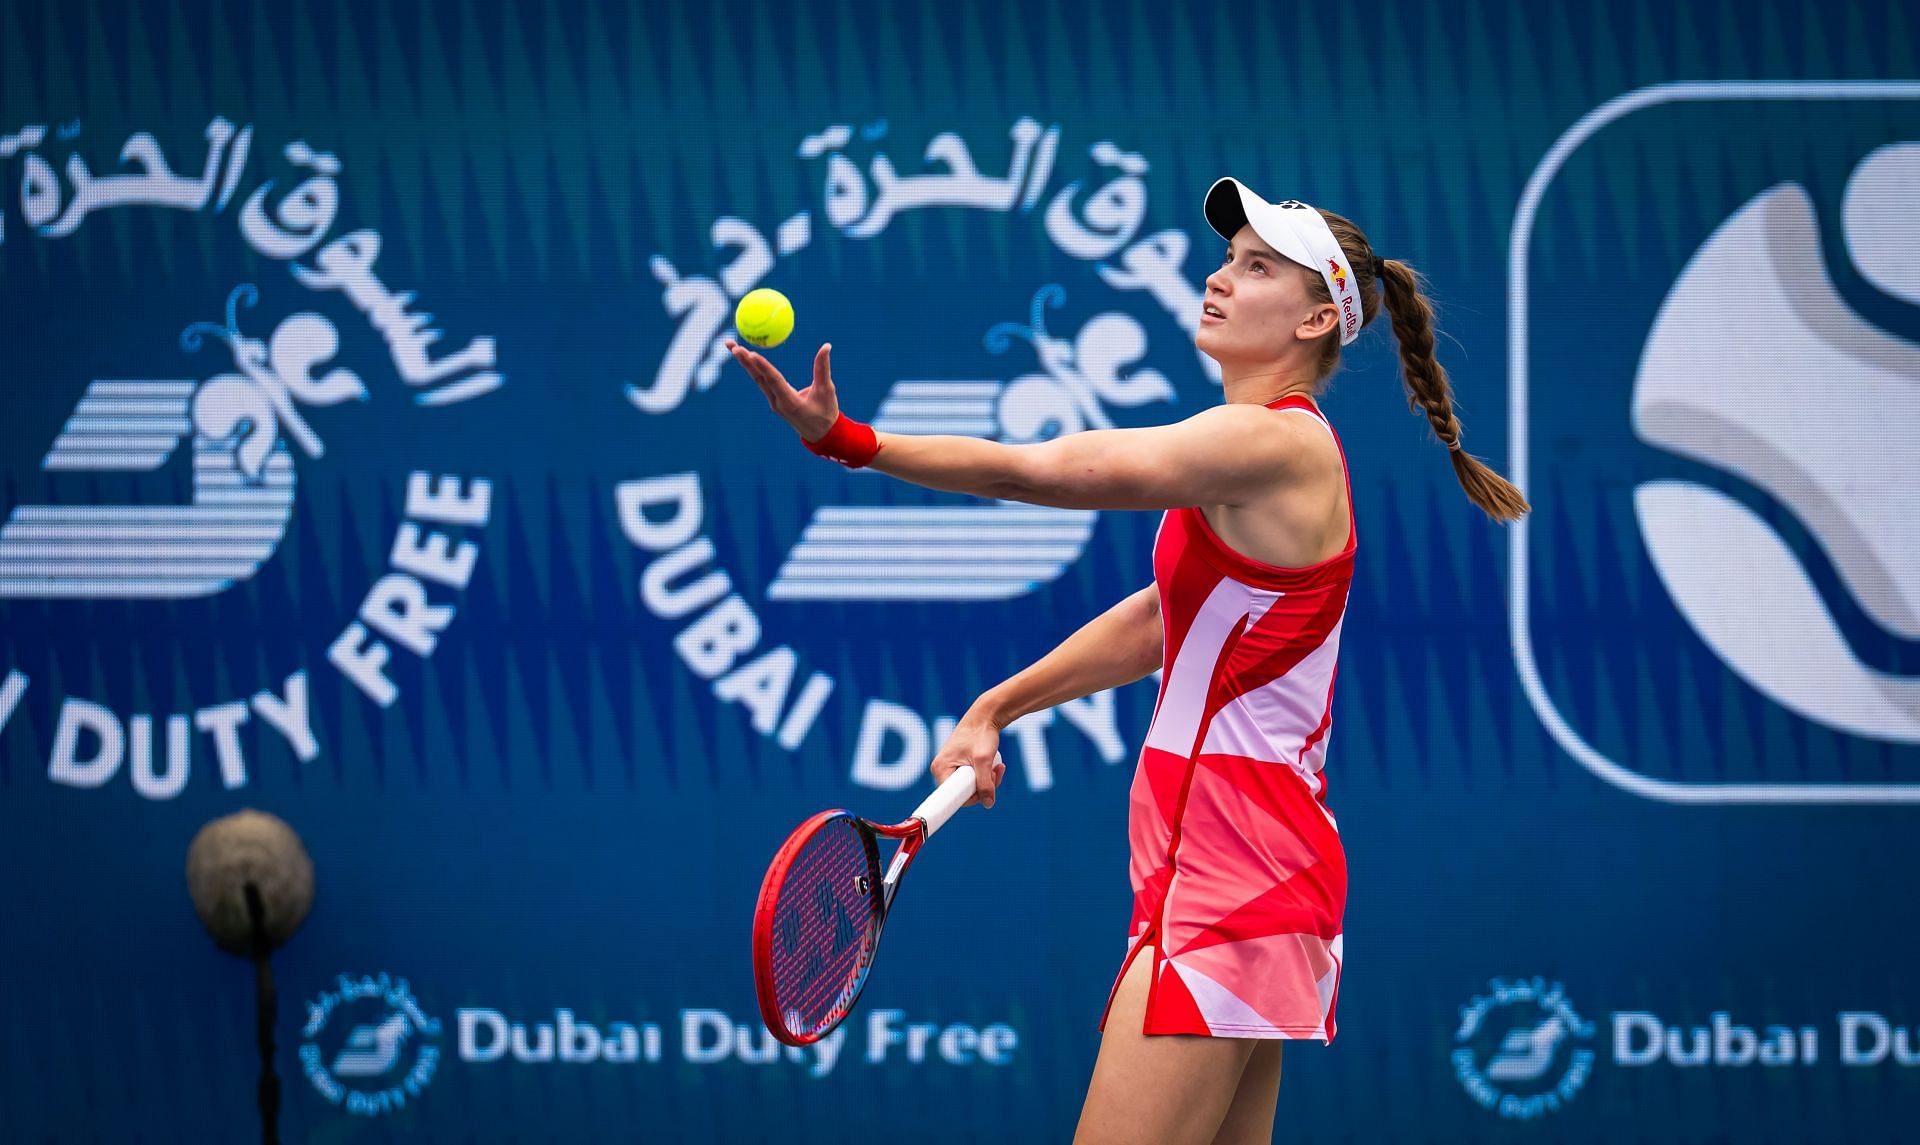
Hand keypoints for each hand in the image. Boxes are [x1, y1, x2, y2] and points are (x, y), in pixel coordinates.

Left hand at [725, 340, 839, 441]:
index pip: (774, 381)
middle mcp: (778, 402)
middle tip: (732, 345)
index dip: (763, 367)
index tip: (752, 354)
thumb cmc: (826, 413)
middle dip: (745, 361)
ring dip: (745, 362)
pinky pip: (762, 381)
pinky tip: (747, 357)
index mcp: (790, 402)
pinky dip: (754, 368)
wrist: (821, 434)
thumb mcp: (827, 390)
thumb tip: (826, 346)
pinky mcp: (774, 400)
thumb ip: (823, 368)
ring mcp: (774, 402)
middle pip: (758, 378)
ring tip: (732, 346)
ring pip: (757, 379)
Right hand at [931, 718, 1006, 808]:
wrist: (985, 716)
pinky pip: (973, 779)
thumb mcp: (984, 760)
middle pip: (963, 792)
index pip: (953, 797)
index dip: (971, 798)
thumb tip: (988, 803)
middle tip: (995, 773)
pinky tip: (995, 766)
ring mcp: (950, 768)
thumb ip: (985, 783)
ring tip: (997, 767)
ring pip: (971, 786)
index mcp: (940, 769)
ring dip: (987, 781)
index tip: (985, 793)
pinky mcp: (959, 765)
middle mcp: (942, 770)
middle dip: (983, 787)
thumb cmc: (981, 733)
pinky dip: (986, 775)